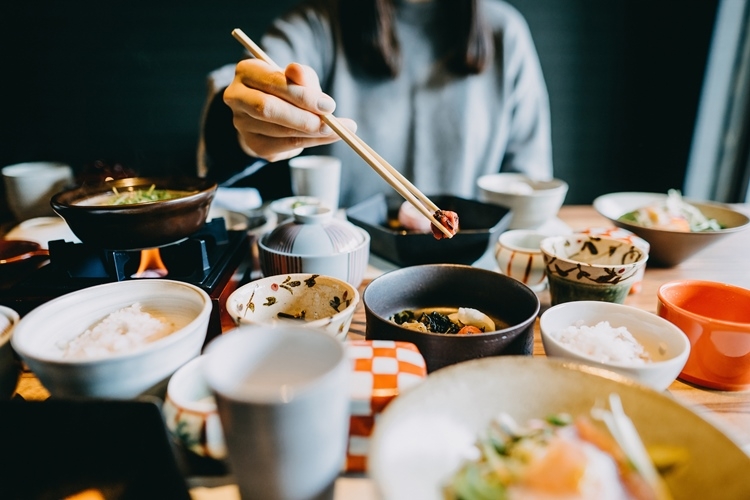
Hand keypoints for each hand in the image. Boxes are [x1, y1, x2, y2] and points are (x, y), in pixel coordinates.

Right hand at [223, 59, 356, 161]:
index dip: (302, 95)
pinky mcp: (253, 143)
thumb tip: (298, 71)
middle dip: (304, 118)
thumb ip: (300, 75)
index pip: (272, 82)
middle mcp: (236, 97)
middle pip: (268, 109)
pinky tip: (324, 138)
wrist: (275, 111)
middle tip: (332, 124)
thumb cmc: (288, 89)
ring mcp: (242, 123)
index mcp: (246, 71)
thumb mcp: (298, 77)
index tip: (329, 105)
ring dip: (312, 133)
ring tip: (336, 131)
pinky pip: (284, 146)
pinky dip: (309, 143)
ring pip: (279, 131)